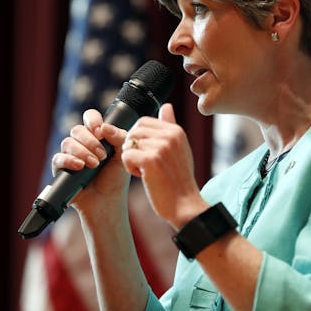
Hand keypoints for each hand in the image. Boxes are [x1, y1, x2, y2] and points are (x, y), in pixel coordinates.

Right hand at [52, 109, 130, 211]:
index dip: (93, 120)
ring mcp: (70, 155)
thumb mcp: (123, 155)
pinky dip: (69, 160)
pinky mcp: (61, 169)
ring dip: (82, 152)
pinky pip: (58, 158)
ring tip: (94, 164)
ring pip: (67, 142)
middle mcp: (82, 143)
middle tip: (103, 156)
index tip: (100, 131)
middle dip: (91, 141)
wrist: (107, 201)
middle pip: (77, 129)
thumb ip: (119, 137)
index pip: (90, 117)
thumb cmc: (115, 178)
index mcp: (96, 136)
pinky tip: (80, 166)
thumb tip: (104, 126)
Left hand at [121, 103, 208, 229]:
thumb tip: (166, 106)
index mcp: (176, 131)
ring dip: (131, 158)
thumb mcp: (179, 149)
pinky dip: (129, 167)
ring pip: (128, 143)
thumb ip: (170, 126)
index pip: (143, 121)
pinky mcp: (150, 160)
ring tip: (145, 170)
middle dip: (132, 147)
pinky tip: (142, 176)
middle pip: (134, 131)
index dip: (138, 138)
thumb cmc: (178, 179)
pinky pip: (126, 155)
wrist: (184, 205)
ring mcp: (161, 147)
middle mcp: (170, 135)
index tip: (147, 154)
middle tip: (143, 163)